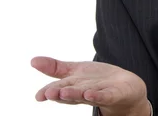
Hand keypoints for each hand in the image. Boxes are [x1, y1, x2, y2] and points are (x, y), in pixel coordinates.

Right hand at [31, 56, 149, 115]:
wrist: (125, 88)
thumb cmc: (97, 81)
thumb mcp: (75, 71)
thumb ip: (55, 68)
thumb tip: (32, 60)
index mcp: (73, 86)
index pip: (59, 89)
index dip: (49, 92)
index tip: (38, 96)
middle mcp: (83, 92)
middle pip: (70, 93)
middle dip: (59, 94)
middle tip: (48, 94)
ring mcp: (98, 94)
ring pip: (85, 95)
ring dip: (74, 95)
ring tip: (64, 93)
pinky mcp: (113, 94)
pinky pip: (105, 95)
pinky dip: (97, 95)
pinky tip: (90, 93)